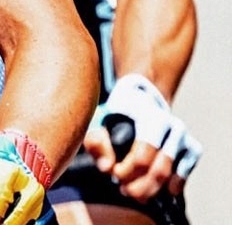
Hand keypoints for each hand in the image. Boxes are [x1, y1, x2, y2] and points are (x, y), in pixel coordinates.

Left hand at [84, 73, 202, 199]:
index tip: (112, 173)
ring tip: (132, 191)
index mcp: (151, 117)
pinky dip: (167, 188)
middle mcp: (173, 127)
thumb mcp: (99, 119)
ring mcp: (185, 138)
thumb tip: (107, 168)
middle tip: (123, 188)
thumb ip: (96, 141)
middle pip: (159, 172)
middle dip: (139, 187)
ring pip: (170, 177)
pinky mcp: (193, 148)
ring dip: (150, 190)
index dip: (125, 172)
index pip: (141, 159)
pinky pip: (182, 177)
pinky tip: (151, 187)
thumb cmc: (116, 112)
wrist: (141, 97)